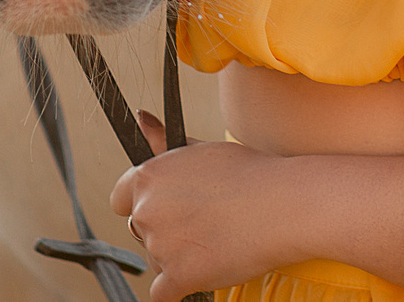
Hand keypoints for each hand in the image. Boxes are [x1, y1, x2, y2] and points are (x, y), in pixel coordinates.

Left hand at [110, 112, 403, 298]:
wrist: (283, 204)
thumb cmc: (247, 173)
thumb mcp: (200, 149)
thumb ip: (161, 140)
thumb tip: (141, 120)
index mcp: (148, 177)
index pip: (120, 198)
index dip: (145, 203)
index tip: (168, 207)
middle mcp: (147, 210)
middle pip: (140, 231)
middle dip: (165, 230)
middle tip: (203, 221)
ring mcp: (161, 246)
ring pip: (156, 261)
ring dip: (177, 257)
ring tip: (215, 239)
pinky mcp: (178, 277)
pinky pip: (162, 293)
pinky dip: (180, 286)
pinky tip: (204, 269)